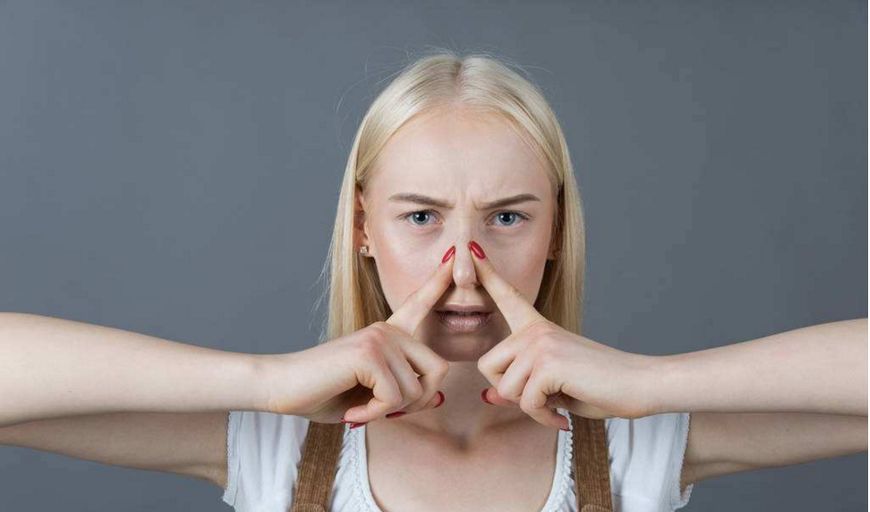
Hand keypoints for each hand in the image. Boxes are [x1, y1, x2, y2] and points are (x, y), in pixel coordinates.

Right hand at [262, 246, 455, 424]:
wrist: (281, 387)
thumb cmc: (324, 393)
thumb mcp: (372, 397)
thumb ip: (403, 394)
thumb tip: (438, 396)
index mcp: (387, 334)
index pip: (419, 305)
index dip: (438, 284)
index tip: (453, 259)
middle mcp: (387, 330)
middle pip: (438, 370)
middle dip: (417, 401)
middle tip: (384, 410)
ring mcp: (379, 337)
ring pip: (416, 390)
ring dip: (390, 412)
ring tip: (361, 408)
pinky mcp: (369, 352)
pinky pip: (394, 397)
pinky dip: (375, 413)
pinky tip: (353, 411)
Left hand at [471, 241, 659, 428]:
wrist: (640, 385)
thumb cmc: (601, 386)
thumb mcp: (553, 386)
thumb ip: (521, 386)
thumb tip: (488, 395)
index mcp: (538, 327)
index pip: (507, 297)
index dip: (487, 275)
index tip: (471, 250)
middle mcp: (535, 329)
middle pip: (488, 366)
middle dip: (509, 392)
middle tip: (543, 400)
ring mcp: (540, 343)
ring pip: (505, 389)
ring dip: (531, 408)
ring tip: (558, 405)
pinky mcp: (548, 363)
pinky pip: (526, 402)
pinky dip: (543, 416)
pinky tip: (563, 416)